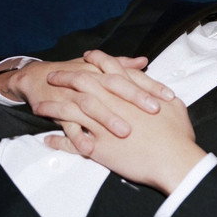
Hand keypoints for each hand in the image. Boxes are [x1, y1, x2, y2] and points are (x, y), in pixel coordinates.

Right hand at [0, 51, 174, 136]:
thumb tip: (144, 61)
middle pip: (114, 87)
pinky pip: (68, 126)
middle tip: (153, 111)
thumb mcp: (98, 68)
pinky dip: (77, 138)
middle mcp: (91, 81)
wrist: (38, 78)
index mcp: (103, 72)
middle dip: (134, 98)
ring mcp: (74, 96)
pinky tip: (89, 149)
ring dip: (107, 118)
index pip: (130, 76)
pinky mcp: (58, 111)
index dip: (150, 85)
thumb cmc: (75, 74)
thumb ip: (122, 65)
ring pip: (92, 105)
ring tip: (125, 132)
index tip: (169, 96)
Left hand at [36, 68, 206, 194]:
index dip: (95, 60)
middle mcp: (111, 103)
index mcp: (130, 91)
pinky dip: (59, 141)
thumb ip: (162, 96)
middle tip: (52, 76)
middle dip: (64, 77)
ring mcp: (101, 124)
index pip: (108, 67)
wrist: (173, 159)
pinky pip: (72, 142)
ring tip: (38, 105)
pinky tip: (48, 140)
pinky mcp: (97, 146)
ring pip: (69, 110)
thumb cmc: (177, 134)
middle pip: (81, 82)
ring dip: (52, 106)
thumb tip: (161, 90)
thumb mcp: (175, 106)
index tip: (85, 56)